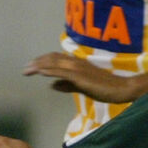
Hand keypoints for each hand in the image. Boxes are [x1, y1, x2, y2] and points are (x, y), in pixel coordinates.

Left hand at [24, 53, 147, 102]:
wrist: (121, 88)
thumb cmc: (105, 88)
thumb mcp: (82, 86)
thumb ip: (67, 85)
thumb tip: (52, 85)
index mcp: (77, 64)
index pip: (56, 58)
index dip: (43, 61)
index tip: (32, 66)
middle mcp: (76, 62)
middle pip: (52, 58)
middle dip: (37, 62)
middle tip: (25, 68)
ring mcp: (78, 68)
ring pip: (54, 63)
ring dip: (39, 65)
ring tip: (28, 69)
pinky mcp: (80, 75)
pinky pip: (61, 71)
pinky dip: (49, 70)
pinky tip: (40, 72)